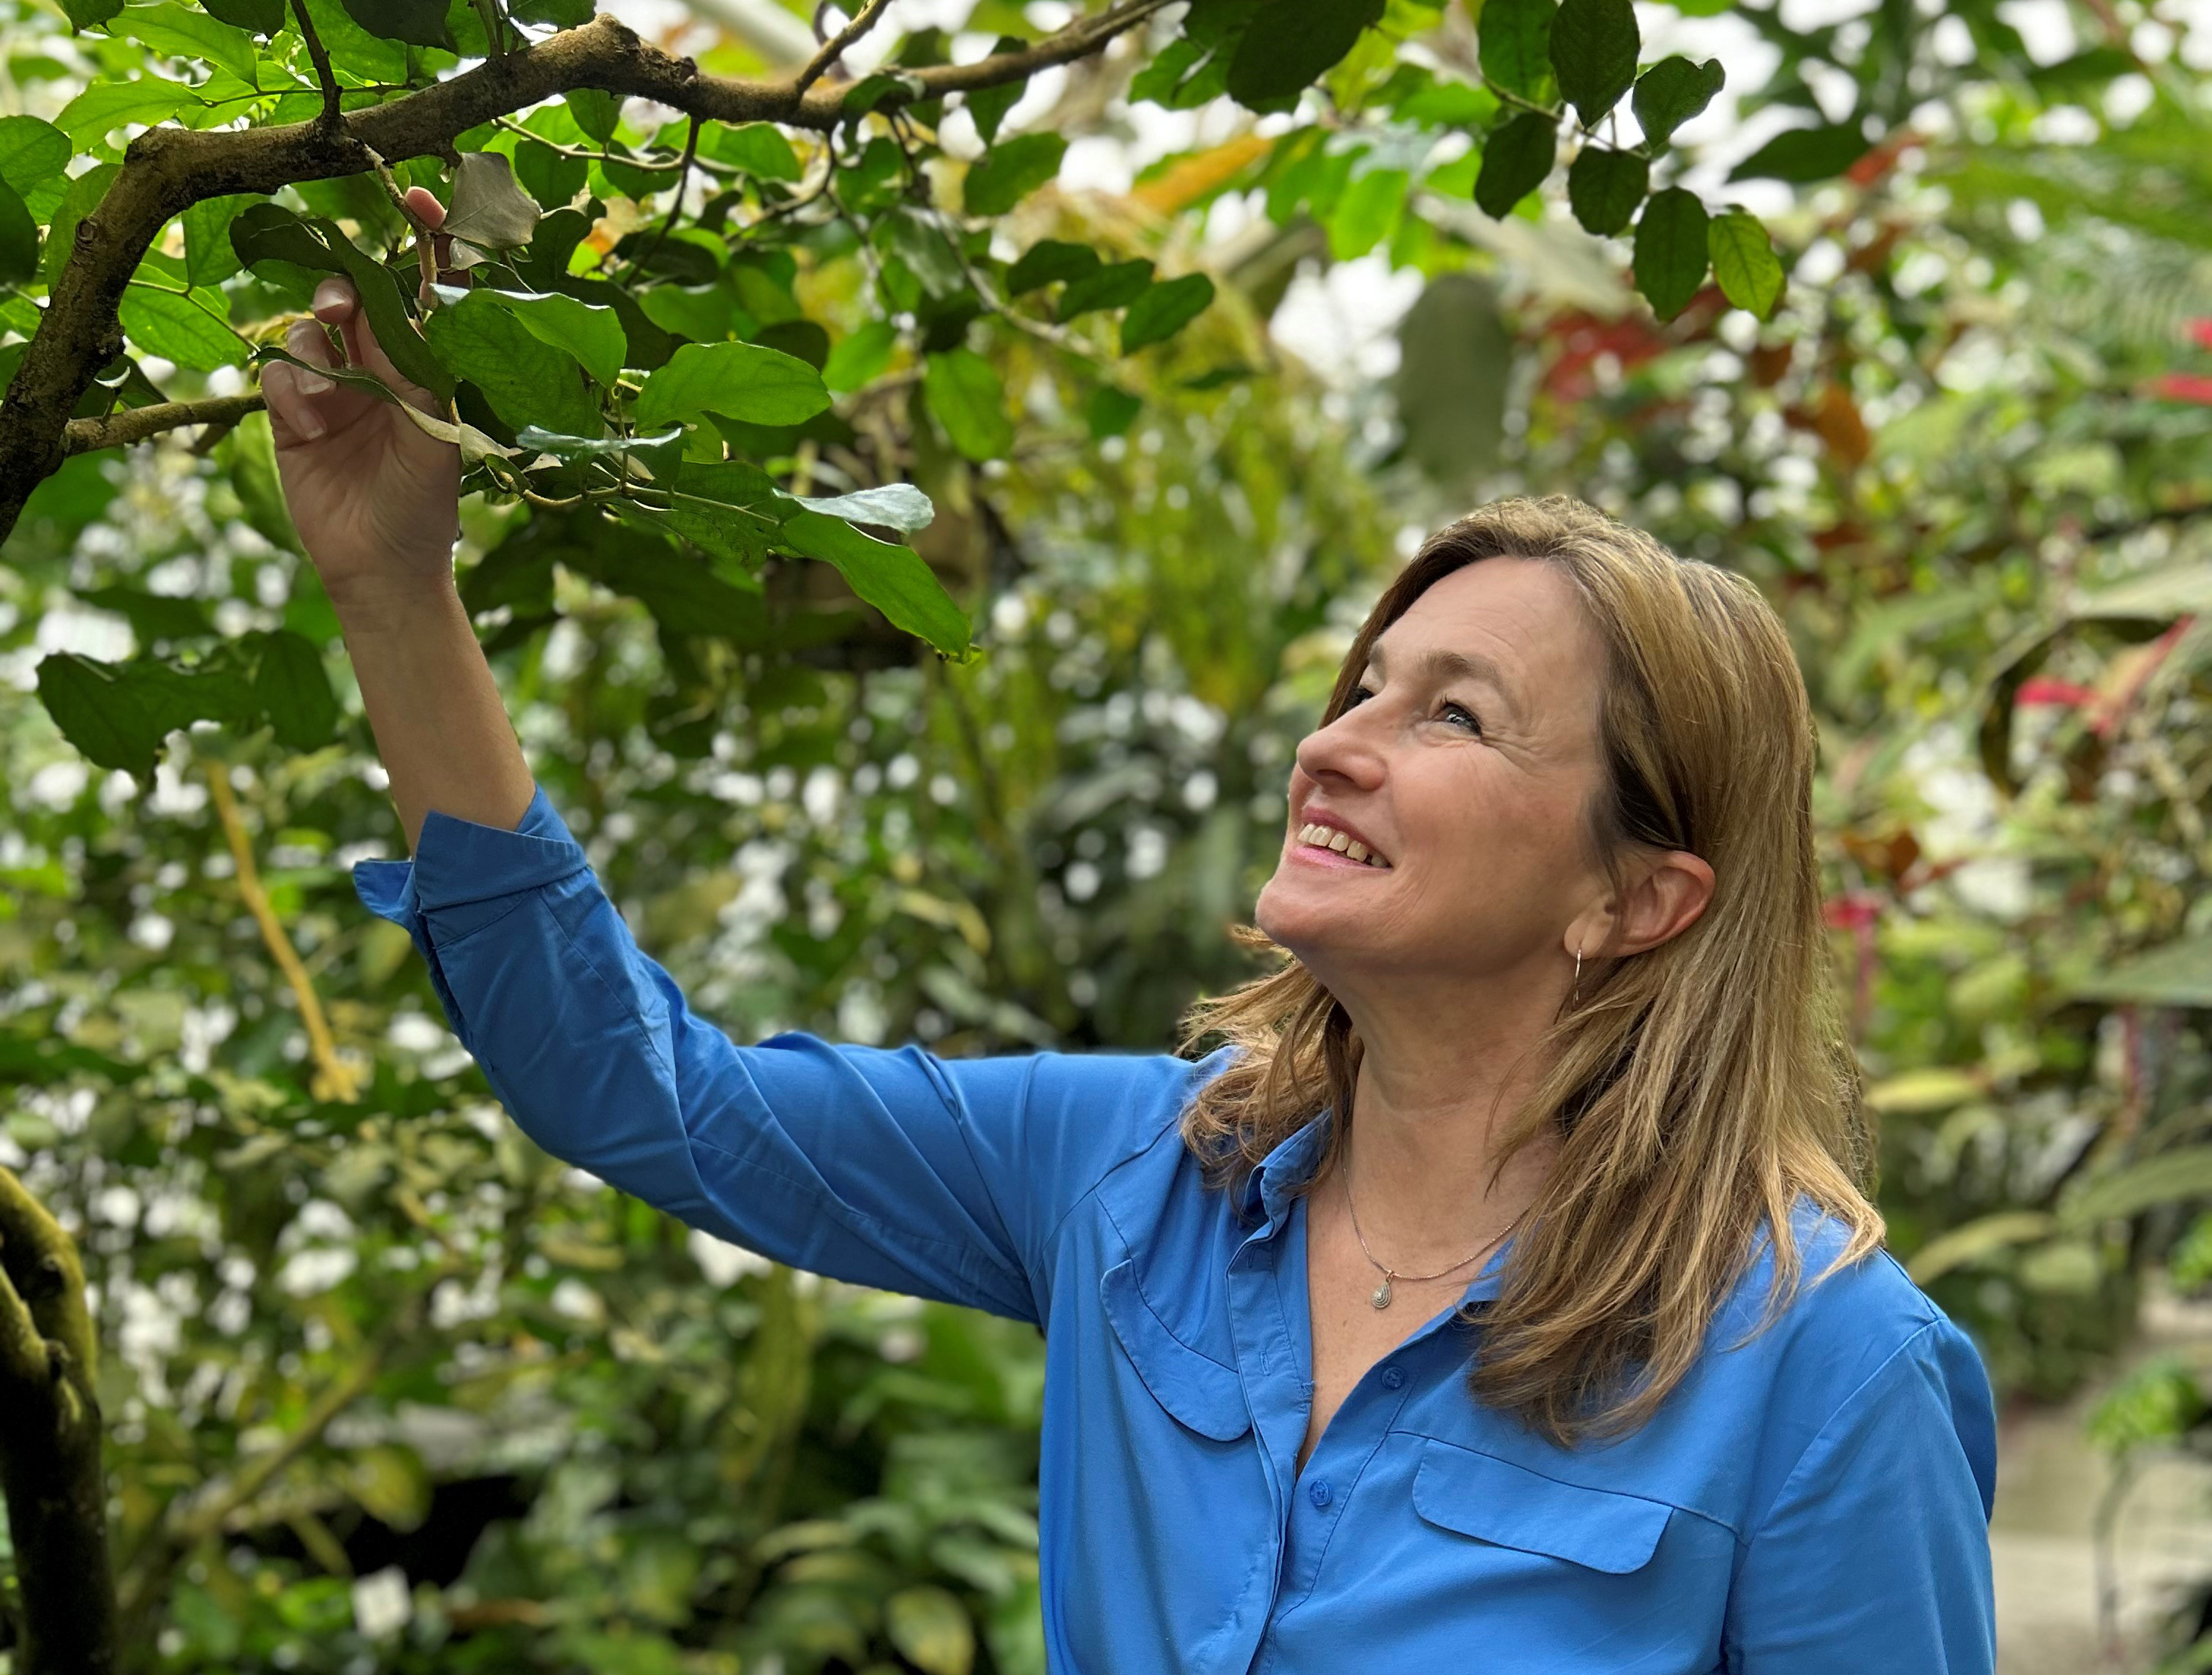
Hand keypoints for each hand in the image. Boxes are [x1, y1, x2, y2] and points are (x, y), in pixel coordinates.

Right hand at [260, 186, 460, 607]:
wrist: (383, 565)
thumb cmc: (426, 502)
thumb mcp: (435, 431)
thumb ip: (417, 369)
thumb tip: (403, 304)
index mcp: (424, 363)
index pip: (423, 286)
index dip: (423, 237)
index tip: (415, 195)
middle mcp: (377, 365)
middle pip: (354, 295)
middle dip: (345, 289)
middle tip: (343, 309)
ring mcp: (332, 386)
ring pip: (308, 329)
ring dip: (315, 352)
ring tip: (331, 400)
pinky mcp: (292, 413)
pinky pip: (278, 373)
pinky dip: (290, 391)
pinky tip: (310, 427)